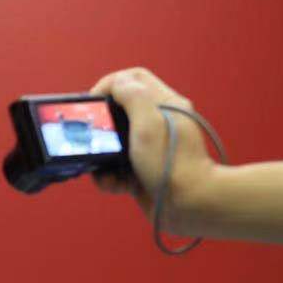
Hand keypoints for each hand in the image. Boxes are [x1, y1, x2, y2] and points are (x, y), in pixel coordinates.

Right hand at [90, 67, 217, 233]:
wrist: (189, 204)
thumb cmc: (172, 164)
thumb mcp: (149, 123)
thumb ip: (133, 96)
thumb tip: (117, 84)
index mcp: (166, 103)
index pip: (133, 78)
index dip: (109, 85)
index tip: (94, 103)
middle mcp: (159, 122)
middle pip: (120, 109)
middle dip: (103, 125)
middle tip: (93, 136)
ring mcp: (151, 147)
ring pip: (114, 141)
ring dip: (103, 156)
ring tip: (104, 168)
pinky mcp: (143, 169)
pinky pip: (117, 167)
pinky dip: (110, 177)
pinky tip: (116, 184)